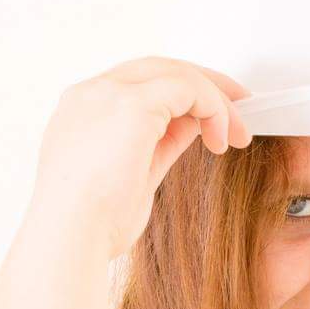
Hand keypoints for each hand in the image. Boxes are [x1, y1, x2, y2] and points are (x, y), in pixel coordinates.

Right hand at [33, 56, 254, 260]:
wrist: (70, 239)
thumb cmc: (94, 225)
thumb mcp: (137, 175)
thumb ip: (161, 143)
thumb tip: (192, 126)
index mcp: (83, 113)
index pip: (139, 85)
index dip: (180, 95)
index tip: (211, 117)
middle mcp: (91, 95)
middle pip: (157, 69)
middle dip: (204, 85)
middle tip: (239, 107)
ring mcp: (108, 94)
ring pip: (175, 74)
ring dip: (215, 101)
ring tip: (237, 134)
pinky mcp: (131, 104)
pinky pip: (187, 87)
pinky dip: (213, 107)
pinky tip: (221, 138)